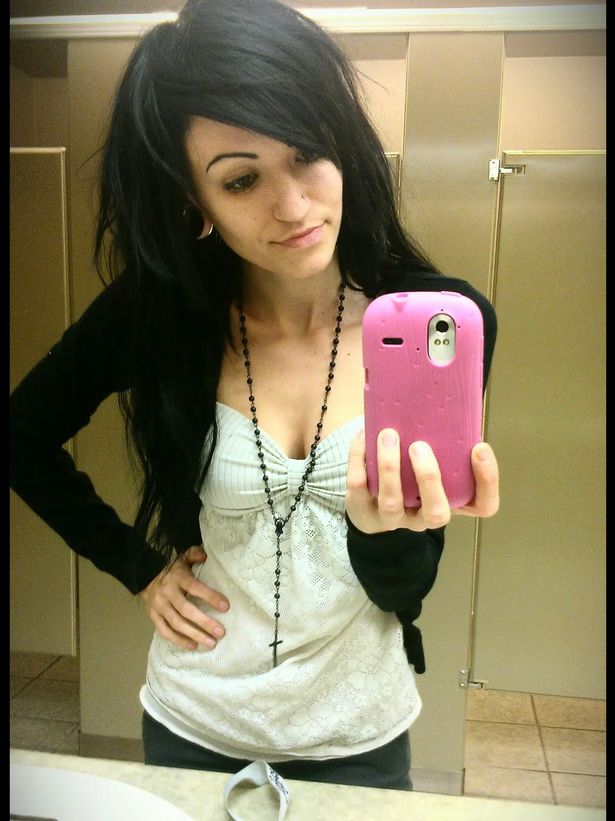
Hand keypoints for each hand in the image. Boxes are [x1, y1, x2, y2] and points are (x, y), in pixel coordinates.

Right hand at [139, 545, 229, 650]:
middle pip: (186, 610)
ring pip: (176, 623)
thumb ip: (194, 554)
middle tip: (220, 632)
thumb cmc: (172, 568)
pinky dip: (178, 640)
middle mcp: (167, 593)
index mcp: (177, 577)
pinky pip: (165, 631)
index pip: (194, 587)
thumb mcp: (183, 557)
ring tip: (210, 643)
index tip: (225, 606)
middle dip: (204, 622)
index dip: (210, 597)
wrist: (145, 575)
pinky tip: (193, 646)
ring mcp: (159, 606)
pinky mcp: (153, 616)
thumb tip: (205, 555)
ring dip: (194, 635)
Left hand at [345, 429, 498, 533]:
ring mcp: (393, 518)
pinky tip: (364, 435)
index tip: (479, 447)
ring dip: (389, 468)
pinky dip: (360, 458)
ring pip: (392, 502)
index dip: (487, 481)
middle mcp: (425, 516)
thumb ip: (444, 446)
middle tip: (419, 446)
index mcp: (451, 503)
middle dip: (429, 478)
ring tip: (388, 435)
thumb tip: (446, 399)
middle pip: (437, 512)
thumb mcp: (433, 465)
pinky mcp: (364, 510)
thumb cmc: (411, 479)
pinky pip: (360, 487)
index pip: (483, 505)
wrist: (371, 510)